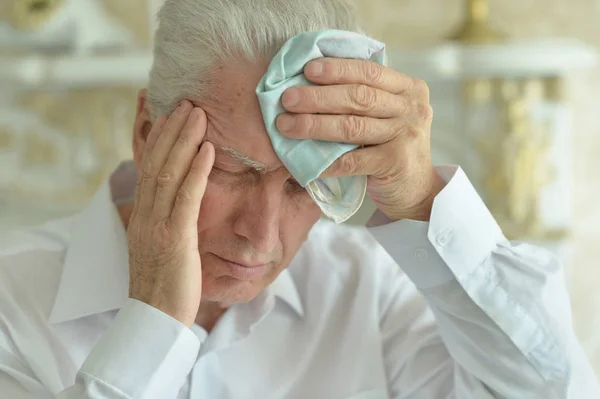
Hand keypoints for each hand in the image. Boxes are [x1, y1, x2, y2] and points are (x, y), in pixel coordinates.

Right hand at [128, 101, 214, 326]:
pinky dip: (197, 170)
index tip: (171, 117)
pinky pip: (186, 196)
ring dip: (185, 140)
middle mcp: (146, 215)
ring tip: (198, 114)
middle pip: (158, 163)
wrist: (155, 320)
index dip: (160, 141)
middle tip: (187, 103)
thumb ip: (166, 224)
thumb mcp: (160, 248)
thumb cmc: (163, 286)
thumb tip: (178, 207)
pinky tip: (208, 149)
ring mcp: (158, 225)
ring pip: (170, 172)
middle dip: (173, 130)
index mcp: (143, 217)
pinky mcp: (175, 237)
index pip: (149, 170)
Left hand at [276, 58, 445, 220]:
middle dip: (318, 96)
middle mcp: (412, 109)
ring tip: (285, 124)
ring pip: (352, 126)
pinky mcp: (396, 163)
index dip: (337, 69)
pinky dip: (326, 161)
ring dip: (314, 125)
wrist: (416, 189)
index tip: (307, 69)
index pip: (370, 71)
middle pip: (358, 97)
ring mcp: (406, 136)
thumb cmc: (391, 146)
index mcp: (409, 88)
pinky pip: (352, 161)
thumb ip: (364, 96)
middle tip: (287, 99)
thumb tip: (310, 80)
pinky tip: (304, 160)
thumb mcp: (388, 114)